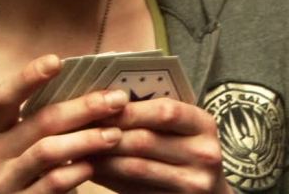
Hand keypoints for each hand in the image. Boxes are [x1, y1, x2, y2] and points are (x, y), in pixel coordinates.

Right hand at [0, 55, 129, 192]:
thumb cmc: (28, 166)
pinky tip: (95, 164)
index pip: (5, 96)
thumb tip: (96, 88)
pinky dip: (77, 171)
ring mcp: (2, 181)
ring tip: (115, 134)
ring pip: (48, 151)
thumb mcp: (26, 140)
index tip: (56, 61)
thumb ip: (47, 117)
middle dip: (84, 108)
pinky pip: (53, 182)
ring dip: (87, 139)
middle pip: (40, 121)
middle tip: (117, 100)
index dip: (28, 77)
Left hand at [91, 98, 231, 192]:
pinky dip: (109, 178)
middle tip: (79, 128)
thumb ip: (153, 115)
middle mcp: (204, 154)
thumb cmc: (186, 150)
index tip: (101, 107)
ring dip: (103, 158)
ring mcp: (192, 183)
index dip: (130, 110)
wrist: (209, 192)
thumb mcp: (183, 128)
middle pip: (146, 140)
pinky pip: (134, 190)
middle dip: (108, 133)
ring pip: (135, 168)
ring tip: (81, 148)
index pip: (165, 111)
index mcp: (204, 125)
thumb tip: (104, 103)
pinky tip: (93, 169)